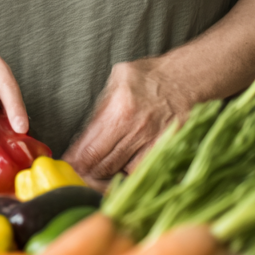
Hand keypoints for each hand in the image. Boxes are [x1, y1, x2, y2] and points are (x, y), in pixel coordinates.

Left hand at [62, 57, 195, 189]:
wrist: (186, 79)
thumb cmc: (148, 78)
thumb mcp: (117, 79)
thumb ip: (101, 106)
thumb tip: (84, 133)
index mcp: (120, 109)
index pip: (90, 147)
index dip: (75, 161)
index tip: (68, 166)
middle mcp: (137, 129)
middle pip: (104, 165)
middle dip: (88, 173)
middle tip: (79, 174)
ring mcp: (154, 142)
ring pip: (124, 173)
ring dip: (108, 176)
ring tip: (98, 174)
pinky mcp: (168, 150)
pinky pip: (145, 172)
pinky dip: (132, 175)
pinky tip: (124, 172)